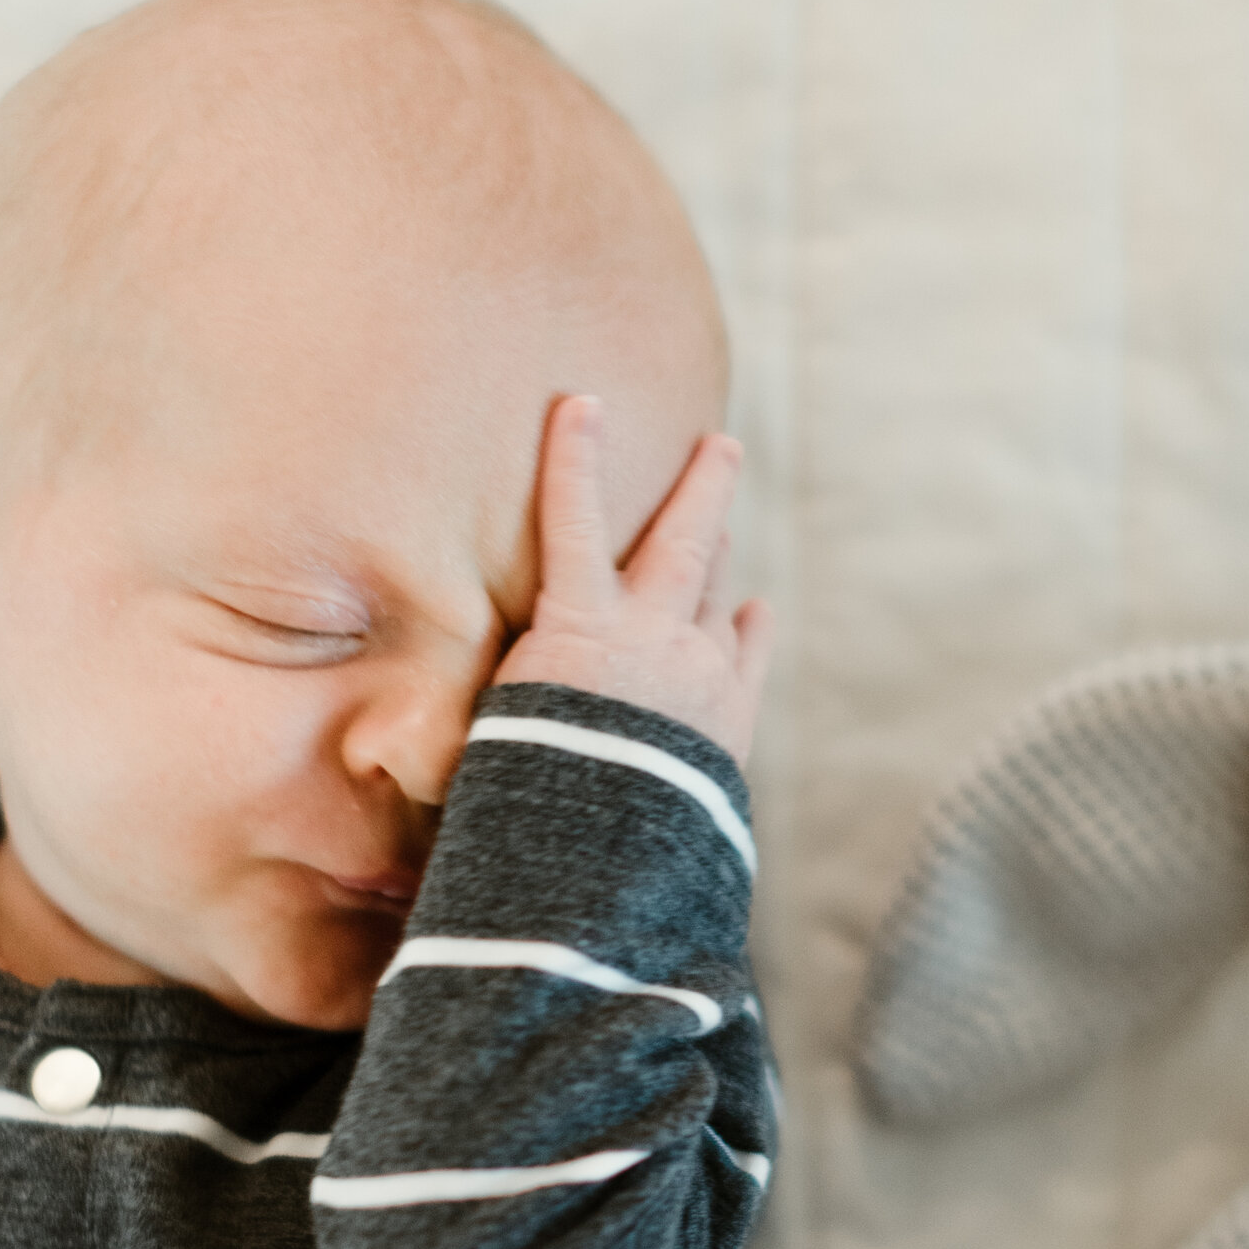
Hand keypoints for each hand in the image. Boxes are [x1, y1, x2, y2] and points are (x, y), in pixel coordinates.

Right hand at [495, 396, 773, 766]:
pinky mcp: (732, 714)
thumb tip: (493, 667)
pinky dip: (749, 627)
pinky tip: (755, 611)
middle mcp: (651, 632)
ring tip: (719, 527)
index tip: (582, 402)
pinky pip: (746, 655)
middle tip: (722, 443)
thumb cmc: (530, 783)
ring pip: (715, 592)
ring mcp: (700, 669)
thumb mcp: (500, 717)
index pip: (570, 520)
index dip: (575, 458)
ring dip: (717, 556)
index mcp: (581, 624)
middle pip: (683, 539)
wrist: (608, 847)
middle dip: (701, 485)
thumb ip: (519, 672)